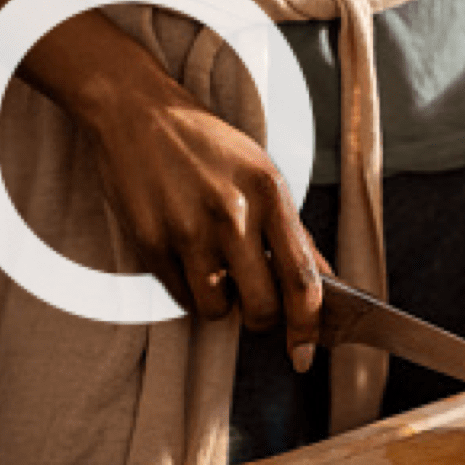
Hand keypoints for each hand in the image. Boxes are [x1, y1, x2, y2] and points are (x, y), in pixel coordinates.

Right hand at [88, 66, 326, 371]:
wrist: (138, 112)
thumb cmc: (207, 145)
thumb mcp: (262, 174)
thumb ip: (295, 232)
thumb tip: (326, 281)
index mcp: (271, 193)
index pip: (302, 279)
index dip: (308, 326)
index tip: (305, 352)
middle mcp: (233, 214)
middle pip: (262, 307)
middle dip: (262, 319)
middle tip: (255, 303)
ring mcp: (189, 229)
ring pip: (217, 311)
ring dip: (221, 305)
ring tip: (216, 271)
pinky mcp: (151, 242)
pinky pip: (180, 297)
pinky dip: (189, 291)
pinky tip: (188, 259)